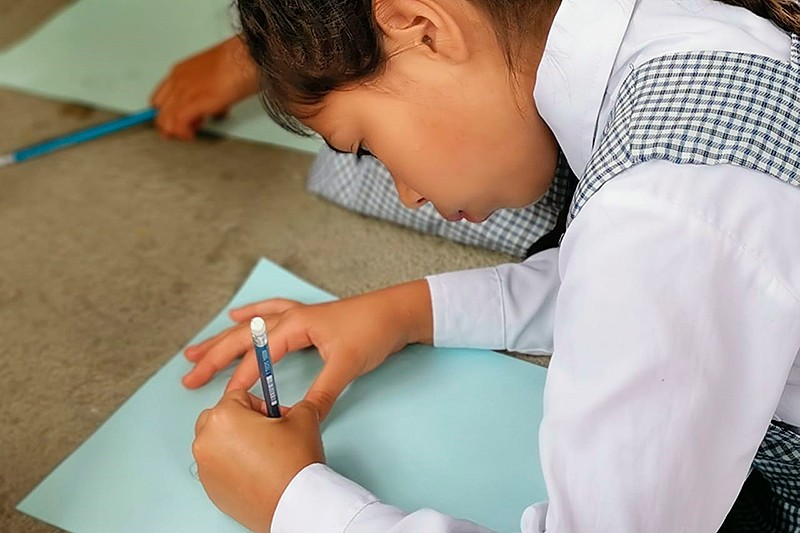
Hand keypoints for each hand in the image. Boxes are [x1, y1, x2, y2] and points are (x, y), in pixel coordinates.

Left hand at [150, 36, 258, 139]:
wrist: (246, 58)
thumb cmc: (239, 63)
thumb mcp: (216, 77)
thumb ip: (209, 92)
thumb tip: (214, 108)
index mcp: (181, 72)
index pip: (159, 99)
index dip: (166, 114)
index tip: (174, 123)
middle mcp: (178, 81)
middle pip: (159, 112)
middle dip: (170, 126)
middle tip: (185, 130)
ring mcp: (184, 92)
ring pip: (165, 121)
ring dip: (177, 132)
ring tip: (193, 131)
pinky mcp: (194, 102)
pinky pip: (178, 125)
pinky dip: (184, 134)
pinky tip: (193, 134)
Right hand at [182, 280, 432, 418]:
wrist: (398, 311)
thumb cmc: (373, 332)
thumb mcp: (346, 365)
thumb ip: (322, 393)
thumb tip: (300, 420)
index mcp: (296, 326)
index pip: (258, 356)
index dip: (240, 380)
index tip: (226, 402)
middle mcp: (291, 317)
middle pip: (243, 338)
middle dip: (214, 356)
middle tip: (188, 374)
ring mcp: (298, 315)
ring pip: (251, 327)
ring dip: (224, 338)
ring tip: (196, 349)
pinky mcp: (308, 318)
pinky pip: (271, 314)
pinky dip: (253, 315)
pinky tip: (238, 313)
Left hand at [193, 389, 323, 531]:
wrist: (294, 505)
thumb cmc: (292, 465)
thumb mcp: (303, 418)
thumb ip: (297, 404)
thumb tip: (295, 407)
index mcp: (223, 417)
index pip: (239, 395)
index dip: (263, 405)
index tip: (272, 416)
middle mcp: (206, 441)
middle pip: (221, 417)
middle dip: (243, 421)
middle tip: (268, 434)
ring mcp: (204, 467)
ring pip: (217, 442)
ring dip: (236, 443)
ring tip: (263, 455)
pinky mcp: (209, 488)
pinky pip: (218, 466)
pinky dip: (232, 465)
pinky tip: (256, 472)